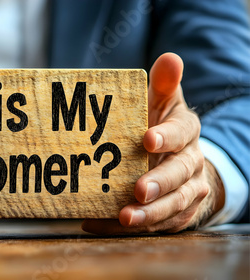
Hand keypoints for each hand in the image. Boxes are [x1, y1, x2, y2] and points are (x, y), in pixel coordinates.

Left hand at [82, 53, 224, 233]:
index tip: (146, 140)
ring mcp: (186, 191)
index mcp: (186, 132)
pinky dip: (129, 227)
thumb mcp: (162, 103)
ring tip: (125, 217)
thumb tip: (170, 59)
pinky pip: (157, 224)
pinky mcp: (175, 213)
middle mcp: (190, 163)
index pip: (183, 132)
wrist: (179, 160)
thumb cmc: (160, 126)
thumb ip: (163, 85)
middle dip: (159, 184)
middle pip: (179, 175)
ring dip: (150, 214)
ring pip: (173, 205)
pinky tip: (100, 223)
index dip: (167, 137)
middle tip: (138, 190)